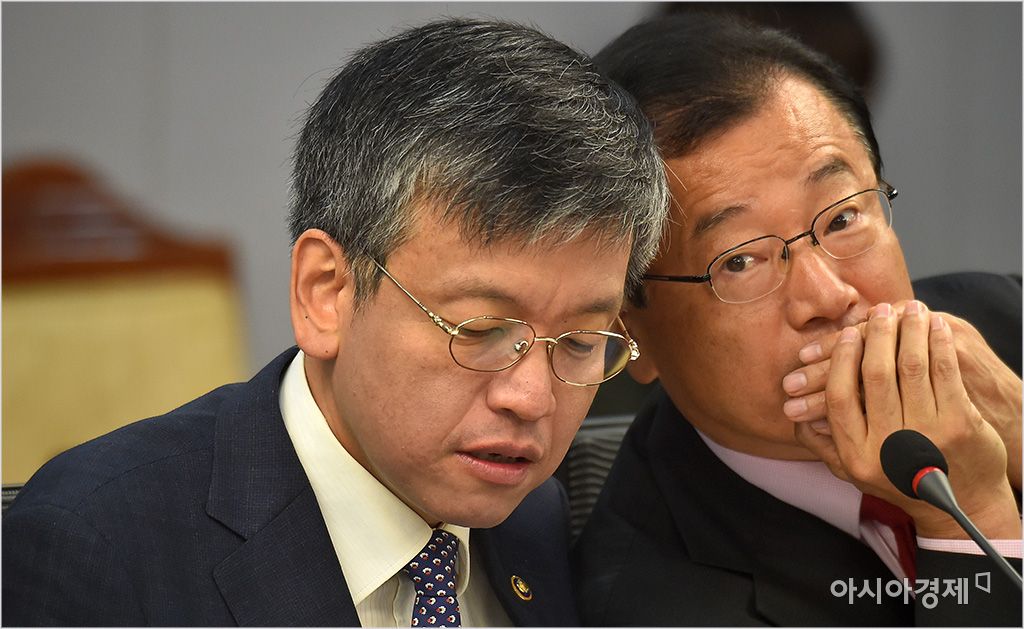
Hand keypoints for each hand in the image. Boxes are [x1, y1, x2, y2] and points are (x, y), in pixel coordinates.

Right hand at [784, 300, 1021, 489]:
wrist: (963, 505)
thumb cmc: (904, 481)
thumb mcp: (856, 472)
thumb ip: (824, 444)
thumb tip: (792, 417)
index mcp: (858, 455)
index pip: (840, 397)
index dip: (841, 359)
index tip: (849, 333)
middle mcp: (890, 447)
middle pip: (876, 375)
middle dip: (878, 334)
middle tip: (881, 310)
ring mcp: (928, 436)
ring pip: (912, 367)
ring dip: (910, 330)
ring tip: (910, 308)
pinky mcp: (961, 426)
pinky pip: (945, 372)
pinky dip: (939, 343)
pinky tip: (936, 326)